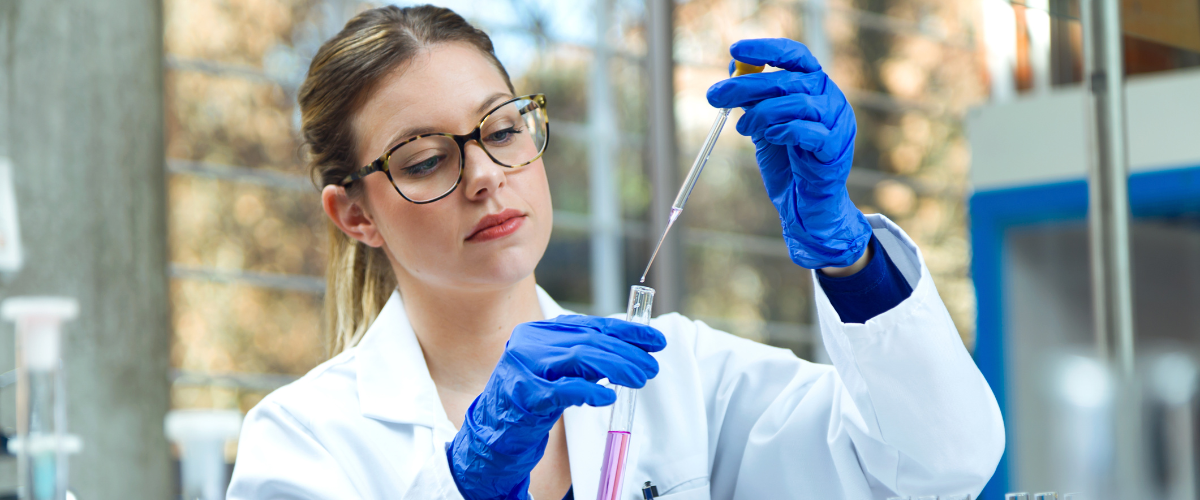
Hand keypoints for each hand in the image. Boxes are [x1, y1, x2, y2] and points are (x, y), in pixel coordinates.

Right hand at [448, 315, 665, 499]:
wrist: (493, 430)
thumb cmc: (530, 399)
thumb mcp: (557, 370)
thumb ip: (585, 357)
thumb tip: (631, 352)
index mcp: (541, 331)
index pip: (591, 325)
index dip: (627, 332)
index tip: (655, 341)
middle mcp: (531, 342)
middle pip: (589, 341)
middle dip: (627, 353)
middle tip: (651, 366)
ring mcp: (525, 367)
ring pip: (579, 357)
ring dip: (616, 368)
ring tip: (639, 378)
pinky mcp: (524, 395)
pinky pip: (562, 390)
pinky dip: (588, 392)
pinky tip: (607, 398)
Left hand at [706, 38, 870, 268]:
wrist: (806, 205)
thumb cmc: (788, 163)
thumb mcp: (764, 126)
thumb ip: (754, 101)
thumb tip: (730, 73)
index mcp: (815, 88)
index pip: (796, 56)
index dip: (767, 50)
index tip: (735, 51)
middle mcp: (830, 99)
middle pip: (789, 80)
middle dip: (747, 86)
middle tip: (716, 95)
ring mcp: (837, 123)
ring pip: (798, 103)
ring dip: (762, 113)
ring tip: (742, 128)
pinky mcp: (835, 149)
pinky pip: (809, 132)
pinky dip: (784, 130)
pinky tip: (769, 136)